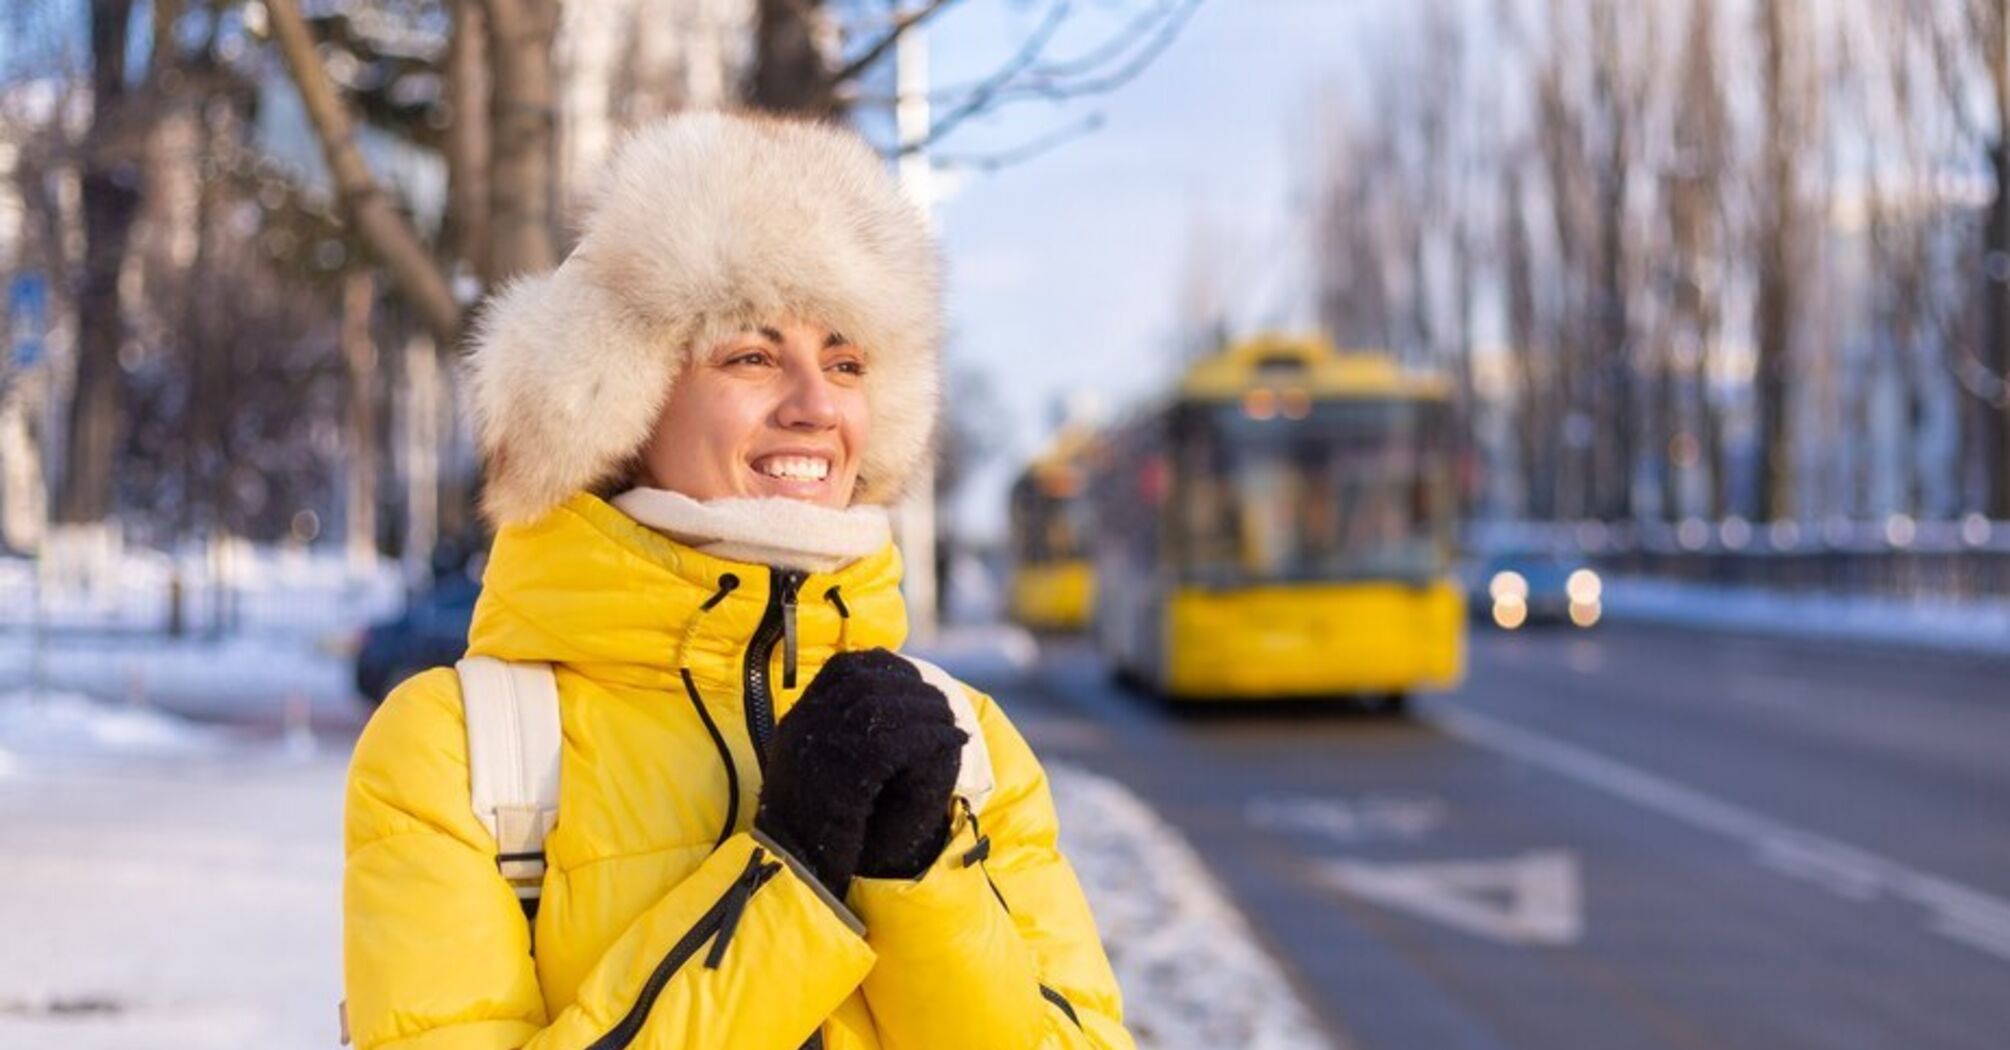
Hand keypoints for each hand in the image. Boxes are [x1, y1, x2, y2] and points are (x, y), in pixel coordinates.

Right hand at [754, 649, 965, 896]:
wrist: (793, 870)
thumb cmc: (808, 826)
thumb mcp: (811, 767)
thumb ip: (834, 733)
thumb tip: (873, 702)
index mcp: (798, 720)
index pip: (845, 668)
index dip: (886, 668)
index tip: (913, 679)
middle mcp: (805, 726)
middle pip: (868, 683)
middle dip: (914, 689)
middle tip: (944, 704)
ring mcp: (821, 749)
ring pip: (885, 708)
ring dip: (928, 712)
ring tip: (953, 725)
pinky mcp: (846, 776)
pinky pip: (897, 742)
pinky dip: (931, 738)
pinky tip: (954, 742)